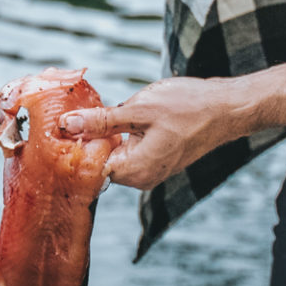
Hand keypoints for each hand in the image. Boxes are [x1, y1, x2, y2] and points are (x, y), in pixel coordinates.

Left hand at [60, 77, 251, 191]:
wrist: (227, 108)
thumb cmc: (189, 107)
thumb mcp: (139, 109)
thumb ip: (100, 121)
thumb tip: (65, 126)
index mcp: (133, 171)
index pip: (87, 166)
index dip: (71, 144)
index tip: (58, 123)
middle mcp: (140, 178)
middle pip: (98, 160)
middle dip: (87, 136)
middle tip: (76, 109)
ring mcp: (149, 170)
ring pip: (113, 151)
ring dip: (105, 131)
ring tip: (102, 108)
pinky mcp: (156, 159)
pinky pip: (128, 148)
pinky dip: (120, 132)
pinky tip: (122, 113)